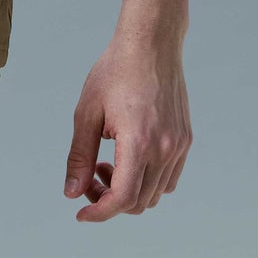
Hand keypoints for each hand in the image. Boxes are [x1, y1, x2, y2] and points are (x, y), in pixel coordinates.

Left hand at [63, 31, 192, 221]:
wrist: (151, 43)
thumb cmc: (115, 71)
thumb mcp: (86, 113)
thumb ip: (79, 157)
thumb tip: (73, 193)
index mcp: (139, 142)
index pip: (122, 198)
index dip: (100, 213)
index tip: (81, 214)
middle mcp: (165, 148)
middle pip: (138, 202)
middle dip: (109, 201)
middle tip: (89, 178)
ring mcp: (179, 145)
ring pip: (155, 195)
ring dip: (128, 192)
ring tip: (107, 164)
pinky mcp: (185, 140)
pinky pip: (168, 179)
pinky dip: (147, 182)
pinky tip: (128, 160)